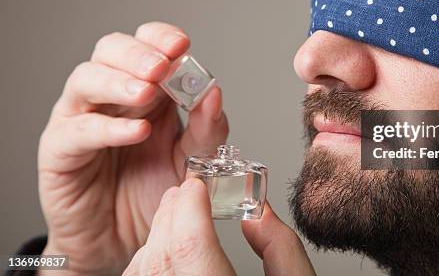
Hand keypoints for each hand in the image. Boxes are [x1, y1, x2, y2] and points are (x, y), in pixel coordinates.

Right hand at [38, 22, 228, 273]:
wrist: (124, 240)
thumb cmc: (153, 193)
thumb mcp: (193, 161)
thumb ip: (207, 130)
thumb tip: (214, 93)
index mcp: (147, 90)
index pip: (147, 45)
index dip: (161, 38)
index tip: (182, 45)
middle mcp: (111, 96)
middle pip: (111, 50)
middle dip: (138, 53)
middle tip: (162, 67)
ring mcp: (81, 118)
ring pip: (86, 79)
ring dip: (118, 82)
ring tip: (147, 94)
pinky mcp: (60, 150)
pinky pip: (77, 130)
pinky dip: (107, 127)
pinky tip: (136, 131)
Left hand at [124, 178, 315, 275]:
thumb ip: (281, 249)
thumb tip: (258, 214)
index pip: (192, 247)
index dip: (191, 208)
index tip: (198, 186)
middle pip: (162, 258)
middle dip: (172, 215)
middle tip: (185, 192)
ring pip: (143, 273)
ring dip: (157, 237)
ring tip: (177, 215)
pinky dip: (148, 264)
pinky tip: (165, 253)